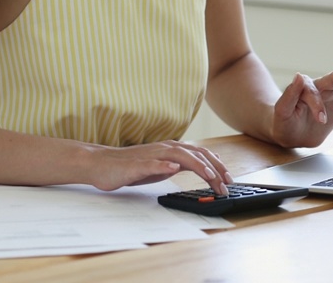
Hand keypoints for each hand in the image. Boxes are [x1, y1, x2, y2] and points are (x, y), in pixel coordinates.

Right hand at [84, 140, 232, 194]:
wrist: (103, 164)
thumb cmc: (132, 166)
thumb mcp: (162, 165)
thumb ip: (180, 164)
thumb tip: (202, 167)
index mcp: (172, 149)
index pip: (200, 154)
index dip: (217, 165)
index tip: (229, 179)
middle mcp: (165, 148)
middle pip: (195, 154)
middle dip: (214, 168)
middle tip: (226, 184)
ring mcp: (151, 155)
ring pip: (179, 156)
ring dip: (196, 165)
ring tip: (209, 176)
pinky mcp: (137, 164)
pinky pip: (152, 163)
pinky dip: (163, 165)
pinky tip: (172, 168)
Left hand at [271, 67, 332, 148]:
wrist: (290, 133)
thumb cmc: (283, 121)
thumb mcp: (282, 111)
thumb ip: (289, 94)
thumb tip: (299, 75)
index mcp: (303, 88)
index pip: (312, 91)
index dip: (317, 104)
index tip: (321, 119)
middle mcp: (318, 87)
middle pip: (332, 78)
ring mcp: (330, 94)